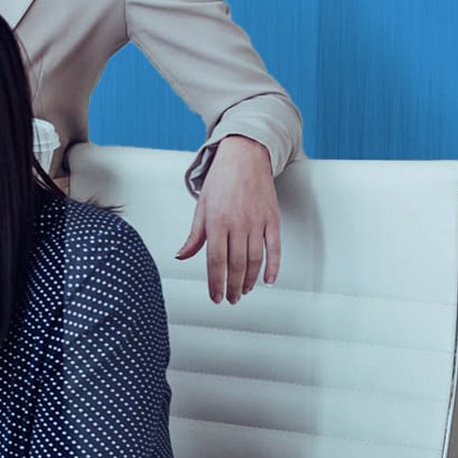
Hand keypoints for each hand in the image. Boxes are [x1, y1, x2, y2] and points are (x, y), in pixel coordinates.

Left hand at [175, 134, 281, 304]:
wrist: (244, 157)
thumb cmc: (220, 181)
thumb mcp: (201, 207)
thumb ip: (194, 236)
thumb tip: (181, 256)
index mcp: (216, 222)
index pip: (215, 261)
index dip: (215, 283)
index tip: (216, 297)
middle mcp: (237, 224)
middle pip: (236, 265)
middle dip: (232, 287)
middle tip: (230, 299)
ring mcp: (257, 222)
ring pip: (254, 260)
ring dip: (249, 280)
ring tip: (244, 291)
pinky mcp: (273, 219)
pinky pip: (275, 248)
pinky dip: (273, 267)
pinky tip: (268, 280)